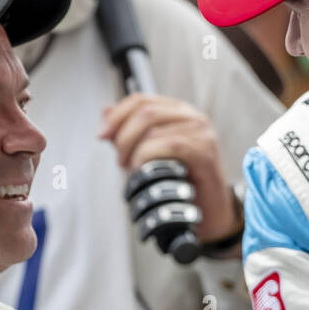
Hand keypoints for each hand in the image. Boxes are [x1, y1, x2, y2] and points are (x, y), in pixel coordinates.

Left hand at [98, 93, 237, 242]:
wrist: (207, 209)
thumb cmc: (181, 180)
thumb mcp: (148, 152)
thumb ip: (128, 131)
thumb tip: (106, 111)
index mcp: (178, 112)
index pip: (141, 100)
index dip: (116, 116)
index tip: (101, 135)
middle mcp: (192, 117)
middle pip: (146, 111)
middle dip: (123, 137)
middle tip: (120, 161)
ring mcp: (201, 133)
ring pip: (154, 130)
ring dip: (135, 152)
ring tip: (133, 170)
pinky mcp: (205, 151)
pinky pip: (170, 145)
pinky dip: (149, 158)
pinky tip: (145, 170)